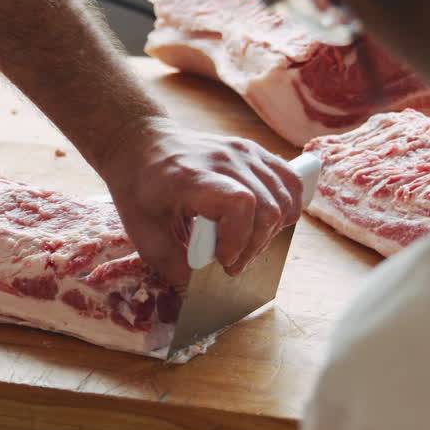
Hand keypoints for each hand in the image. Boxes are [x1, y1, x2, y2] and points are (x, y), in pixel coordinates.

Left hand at [99, 117, 303, 285]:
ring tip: (244, 244)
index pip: (239, 203)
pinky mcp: (254, 151)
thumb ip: (171, 263)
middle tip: (230, 263)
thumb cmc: (139, 187)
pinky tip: (264, 224)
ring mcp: (243, 151)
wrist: (140, 144)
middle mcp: (223, 159)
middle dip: (254, 246)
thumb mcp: (142, 231)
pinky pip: (289, 182)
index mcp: (191, 177)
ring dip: (270, 232)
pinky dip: (285, 208)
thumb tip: (201, 286)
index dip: (238, 238)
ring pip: (284, 197)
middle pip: (267, 206)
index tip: (221, 259)